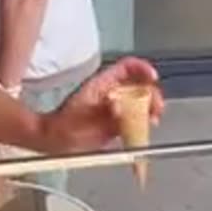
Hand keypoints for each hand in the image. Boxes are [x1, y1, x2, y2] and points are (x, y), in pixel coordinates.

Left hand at [43, 57, 164, 152]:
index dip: (142, 69)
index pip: (127, 68)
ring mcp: (116, 110)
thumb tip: (119, 104)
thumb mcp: (83, 112)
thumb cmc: (64, 125)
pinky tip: (145, 129)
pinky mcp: (117, 126)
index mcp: (103, 84)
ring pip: (141, 105)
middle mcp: (112, 94)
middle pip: (140, 87)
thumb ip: (101, 108)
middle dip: (152, 95)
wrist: (56, 141)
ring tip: (152, 119)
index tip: (152, 77)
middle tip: (155, 107)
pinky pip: (136, 122)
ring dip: (151, 110)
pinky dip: (144, 125)